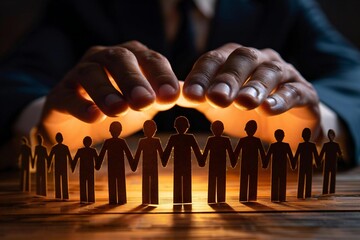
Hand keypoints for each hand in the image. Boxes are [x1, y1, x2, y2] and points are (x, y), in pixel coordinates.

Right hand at [38, 41, 178, 147]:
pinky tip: (93, 115)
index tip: (172, 97)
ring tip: (119, 110)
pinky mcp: (60, 94)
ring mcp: (79, 74)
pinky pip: (68, 95)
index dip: (162, 76)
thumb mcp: (144, 103)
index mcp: (131, 58)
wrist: (79, 123)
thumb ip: (163, 97)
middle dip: (134, 80)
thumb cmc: (118, 108)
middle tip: (145, 101)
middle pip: (120, 60)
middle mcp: (105, 59)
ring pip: (91, 73)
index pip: (151, 60)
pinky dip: (81, 105)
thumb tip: (189, 95)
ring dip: (107, 91)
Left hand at [181, 43, 320, 147]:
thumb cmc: (246, 114)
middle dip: (228, 78)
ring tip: (244, 102)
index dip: (201, 76)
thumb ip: (196, 96)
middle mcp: (259, 61)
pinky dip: (282, 99)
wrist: (285, 125)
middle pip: (242, 59)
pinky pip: (295, 91)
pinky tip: (269, 109)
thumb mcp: (217, 105)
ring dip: (255, 86)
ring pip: (270, 72)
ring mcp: (284, 75)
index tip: (190, 96)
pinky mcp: (304, 93)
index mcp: (234, 61)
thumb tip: (166, 94)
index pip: (214, 60)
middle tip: (217, 98)